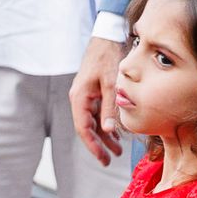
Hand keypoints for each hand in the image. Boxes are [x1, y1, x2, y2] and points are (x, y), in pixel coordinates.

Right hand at [69, 37, 123, 165]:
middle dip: (98, 145)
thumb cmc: (108, 57)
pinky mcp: (92, 93)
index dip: (93, 146)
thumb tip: (108, 131)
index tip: (102, 158)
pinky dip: (105, 124)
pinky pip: (96, 114)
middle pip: (87, 129)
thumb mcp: (111, 83)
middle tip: (109, 160)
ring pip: (92, 123)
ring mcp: (85, 97)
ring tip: (117, 149)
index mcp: (79, 98)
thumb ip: (109, 107)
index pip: (83, 129)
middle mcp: (79, 100)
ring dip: (104, 136)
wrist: (107, 37)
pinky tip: (115, 132)